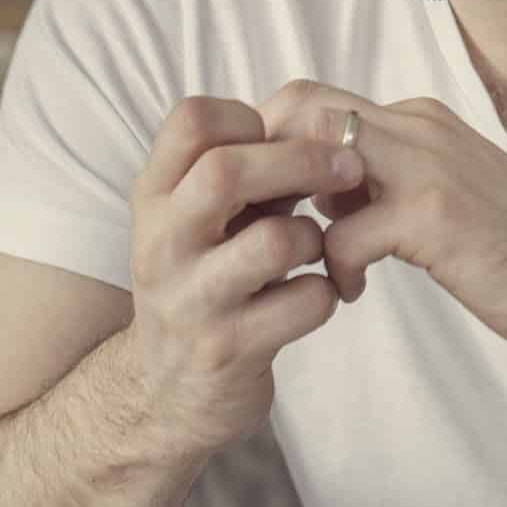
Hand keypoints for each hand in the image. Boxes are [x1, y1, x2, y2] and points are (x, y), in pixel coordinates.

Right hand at [122, 96, 362, 460]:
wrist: (170, 391)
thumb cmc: (209, 280)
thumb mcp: (205, 219)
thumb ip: (247, 171)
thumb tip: (324, 115)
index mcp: (155, 196)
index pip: (191, 120)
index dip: (252, 116)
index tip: (285, 138)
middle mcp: (161, 242)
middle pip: (227, 171)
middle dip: (303, 161)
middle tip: (351, 169)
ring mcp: (191, 299)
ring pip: (275, 241)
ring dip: (318, 237)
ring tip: (317, 250)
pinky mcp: (227, 349)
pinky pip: (305, 301)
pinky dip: (328, 293)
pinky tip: (315, 297)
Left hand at [260, 81, 506, 362]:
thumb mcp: (447, 195)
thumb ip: (388, 180)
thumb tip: (319, 193)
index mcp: (423, 120)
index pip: (314, 99)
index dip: (275, 146)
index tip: (273, 203)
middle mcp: (422, 127)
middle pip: (301, 105)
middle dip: (267, 168)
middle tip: (270, 228)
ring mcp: (430, 166)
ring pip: (312, 157)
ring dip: (292, 215)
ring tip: (303, 259)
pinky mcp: (435, 216)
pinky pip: (342, 235)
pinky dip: (334, 270)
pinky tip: (354, 292)